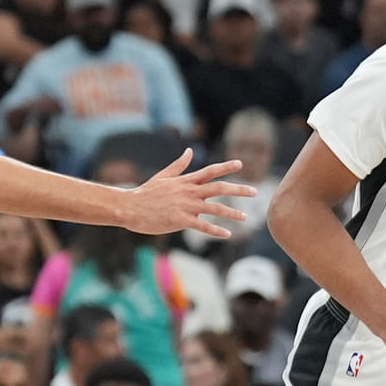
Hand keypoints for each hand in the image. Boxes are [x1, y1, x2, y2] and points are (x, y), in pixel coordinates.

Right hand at [124, 150, 255, 238]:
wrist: (130, 207)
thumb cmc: (146, 193)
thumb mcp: (164, 176)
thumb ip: (179, 165)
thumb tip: (190, 151)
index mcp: (186, 181)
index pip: (210, 171)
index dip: (226, 167)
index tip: (240, 164)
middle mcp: (189, 192)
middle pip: (219, 188)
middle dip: (238, 189)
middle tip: (255, 191)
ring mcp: (185, 206)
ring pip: (214, 208)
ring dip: (232, 213)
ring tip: (245, 218)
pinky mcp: (180, 220)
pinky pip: (202, 226)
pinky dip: (216, 230)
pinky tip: (228, 234)